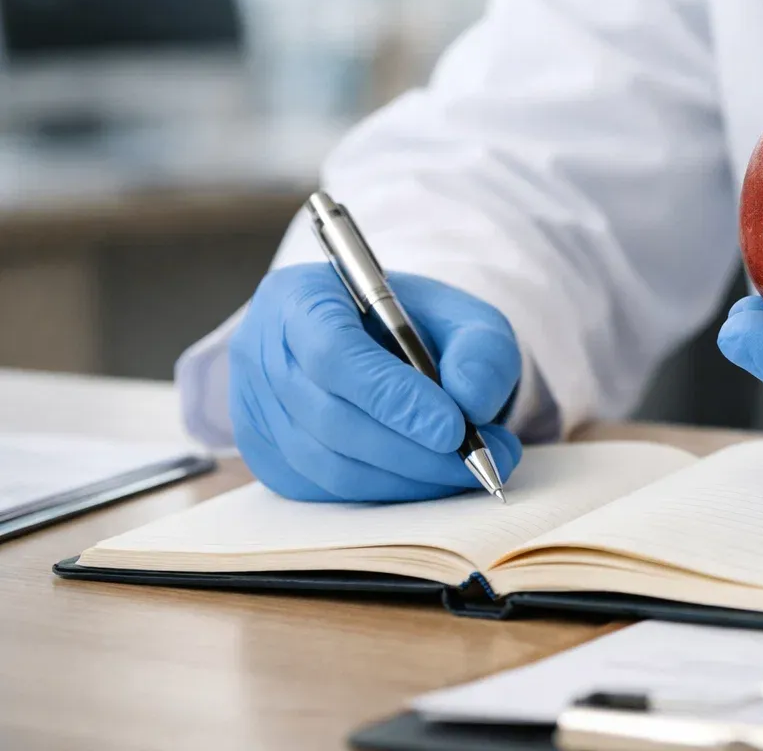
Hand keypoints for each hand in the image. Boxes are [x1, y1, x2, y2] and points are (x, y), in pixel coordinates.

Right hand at [230, 264, 522, 501]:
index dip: (393, 397)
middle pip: (331, 418)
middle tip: (481, 459)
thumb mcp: (462, 315)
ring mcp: (255, 410)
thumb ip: (479, 349)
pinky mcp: (267, 457)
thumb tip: (473, 402)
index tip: (453, 429)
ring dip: (407, 479)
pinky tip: (430, 479)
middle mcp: (262, 353)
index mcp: (298, 296)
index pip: (334, 353)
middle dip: (414, 450)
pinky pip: (326, 491)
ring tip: (469, 469)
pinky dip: (387, 492)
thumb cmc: (416, 324)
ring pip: (329, 464)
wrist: (378, 344)